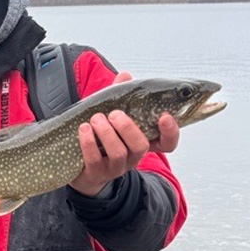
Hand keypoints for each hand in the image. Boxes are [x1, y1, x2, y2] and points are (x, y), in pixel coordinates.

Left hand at [69, 72, 179, 196]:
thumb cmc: (101, 135)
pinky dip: (88, 142)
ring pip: (118, 153)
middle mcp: (133, 158)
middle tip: (114, 114)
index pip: (167, 143)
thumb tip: (125, 76)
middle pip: (141, 146)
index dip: (170, 131)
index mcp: (142, 142)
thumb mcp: (112, 114)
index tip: (164, 116)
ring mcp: (115, 168)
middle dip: (128, 127)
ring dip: (106, 133)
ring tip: (95, 118)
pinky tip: (83, 128)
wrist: (79, 164)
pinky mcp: (95, 175)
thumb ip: (121, 95)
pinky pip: (94, 160)